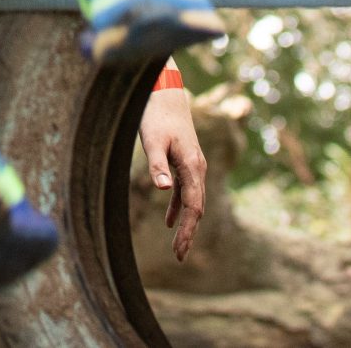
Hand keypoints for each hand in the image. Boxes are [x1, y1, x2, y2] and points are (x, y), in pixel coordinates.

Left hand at [137, 83, 207, 260]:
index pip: (193, 207)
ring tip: (178, 247)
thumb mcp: (152, 140)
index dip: (187, 230)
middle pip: (196, 208)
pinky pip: (185, 191)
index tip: (179, 251)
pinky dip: (178, 207)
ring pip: (192, 201)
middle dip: (189, 233)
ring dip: (186, 223)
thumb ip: (157, 164)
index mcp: (192, 166)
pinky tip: (170, 221)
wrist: (165, 93)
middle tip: (179, 257)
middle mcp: (197, 168)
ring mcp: (193, 165)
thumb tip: (163, 189)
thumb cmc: (157, 115)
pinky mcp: (184, 161)